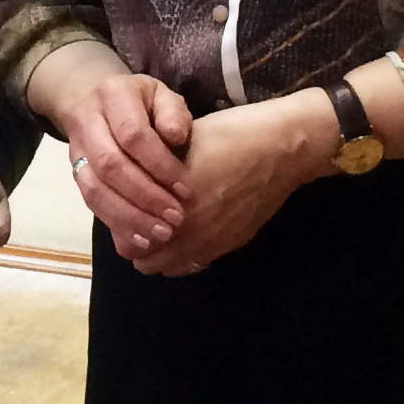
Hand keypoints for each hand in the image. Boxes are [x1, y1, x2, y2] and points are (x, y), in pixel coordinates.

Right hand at [27, 43, 194, 261]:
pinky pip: (90, 202)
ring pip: (95, 188)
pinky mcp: (75, 173)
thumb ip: (173, 113)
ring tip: (160, 233)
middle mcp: (87, 120)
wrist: (95, 100)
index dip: (159, 164)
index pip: (132, 133)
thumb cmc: (141, 103)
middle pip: (110, 164)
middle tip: (175, 217)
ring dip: (129, 215)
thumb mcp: (162, 95)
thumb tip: (175, 137)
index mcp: (113, 94)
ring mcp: (76, 149)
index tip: (186, 189)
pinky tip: (140, 238)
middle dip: (145, 195)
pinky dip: (116, 223)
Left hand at [130, 92, 338, 277]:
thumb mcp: (177, 146)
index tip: (125, 209)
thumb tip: (128, 192)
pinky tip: (191, 228)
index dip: (122, 225)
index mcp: (169, 207)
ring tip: (164, 226)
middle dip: (139, 244)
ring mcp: (214, 244)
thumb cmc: (226, 137)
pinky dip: (187, 252)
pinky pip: (197, 262)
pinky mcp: (233, 244)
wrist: (281, 148)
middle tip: (141, 219)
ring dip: (163, 252)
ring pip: (171, 267)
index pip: (126, 240)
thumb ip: (148, 175)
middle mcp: (190, 234)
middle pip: (145, 262)